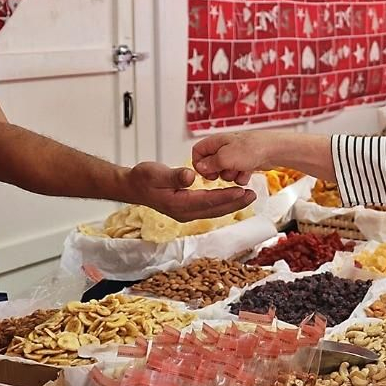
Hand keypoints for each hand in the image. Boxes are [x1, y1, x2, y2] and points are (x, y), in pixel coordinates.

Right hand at [124, 161, 253, 221]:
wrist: (132, 186)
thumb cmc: (143, 178)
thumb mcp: (156, 173)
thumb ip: (174, 175)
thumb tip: (190, 177)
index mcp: (179, 204)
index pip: (209, 201)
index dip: (227, 197)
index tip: (242, 192)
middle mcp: (184, 212)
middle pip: (215, 210)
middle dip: (235, 203)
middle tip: (253, 195)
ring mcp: (186, 213)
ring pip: (214, 210)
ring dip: (231, 204)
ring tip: (247, 196)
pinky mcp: (186, 209)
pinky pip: (209, 208)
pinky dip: (222, 202)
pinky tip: (231, 196)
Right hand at [191, 131, 294, 183]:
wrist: (275, 151)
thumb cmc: (253, 148)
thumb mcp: (225, 157)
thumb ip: (210, 163)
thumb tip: (200, 168)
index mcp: (216, 141)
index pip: (197, 152)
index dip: (199, 164)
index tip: (207, 172)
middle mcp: (224, 147)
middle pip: (210, 164)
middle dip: (217, 172)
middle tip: (224, 172)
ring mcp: (235, 155)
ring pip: (224, 171)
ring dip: (230, 175)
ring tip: (239, 170)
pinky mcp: (245, 163)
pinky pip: (237, 174)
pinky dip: (241, 177)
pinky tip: (247, 173)